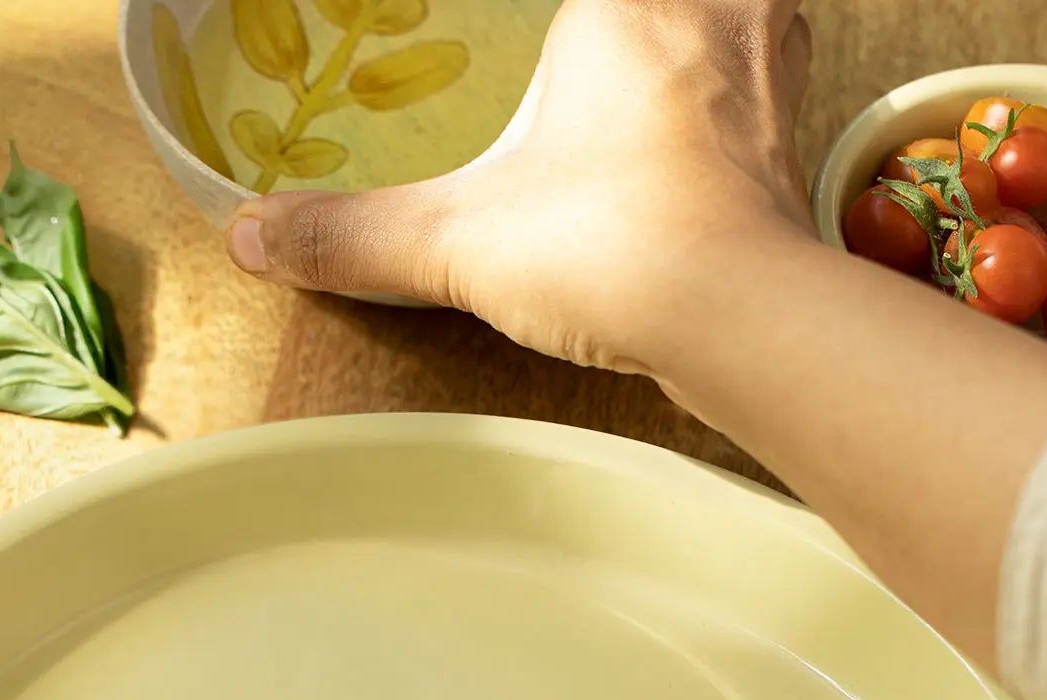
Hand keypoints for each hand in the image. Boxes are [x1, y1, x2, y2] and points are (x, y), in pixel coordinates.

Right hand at [224, 0, 814, 381]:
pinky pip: (778, 78)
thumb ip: (355, 235)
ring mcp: (768, 76)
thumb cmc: (616, 249)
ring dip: (722, 18)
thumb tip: (253, 234)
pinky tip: (720, 125)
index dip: (570, 15)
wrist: (742, 321)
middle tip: (608, 39)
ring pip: (757, 6)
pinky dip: (750, 89)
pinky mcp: (794, 147)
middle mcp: (714, 11)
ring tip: (679, 47)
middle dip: (662, 12)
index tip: (553, 27)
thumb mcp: (459, 242)